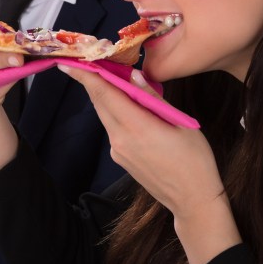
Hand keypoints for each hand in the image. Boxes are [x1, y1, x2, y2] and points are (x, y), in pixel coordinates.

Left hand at [60, 65, 240, 263]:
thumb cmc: (195, 160)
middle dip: (92, 82)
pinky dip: (114, 113)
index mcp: (137, 128)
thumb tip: (133, 76)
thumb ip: (153, 99)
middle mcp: (120, 139)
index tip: (67, 63)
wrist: (192, 201)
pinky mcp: (120, 159)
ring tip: (111, 79)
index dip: (85, 77)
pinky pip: (113, 129)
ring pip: (105, 116)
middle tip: (89, 62)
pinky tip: (127, 106)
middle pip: (100, 104)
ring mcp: (118, 151)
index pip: (105, 95)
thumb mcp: (181, 124)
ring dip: (105, 97)